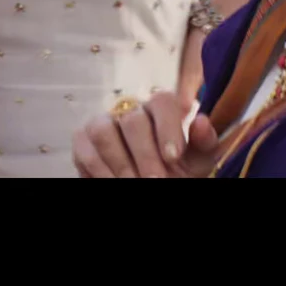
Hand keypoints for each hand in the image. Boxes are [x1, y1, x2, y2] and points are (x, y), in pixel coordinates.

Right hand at [74, 90, 220, 177]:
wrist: (148, 185)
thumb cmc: (174, 170)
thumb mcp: (195, 161)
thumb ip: (203, 143)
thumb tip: (202, 122)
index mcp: (160, 109)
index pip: (162, 101)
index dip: (167, 127)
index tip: (173, 158)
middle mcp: (129, 109)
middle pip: (132, 120)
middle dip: (144, 155)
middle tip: (154, 181)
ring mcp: (103, 121)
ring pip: (103, 131)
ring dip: (120, 163)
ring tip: (133, 184)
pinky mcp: (82, 138)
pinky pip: (84, 148)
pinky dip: (100, 170)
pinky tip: (113, 182)